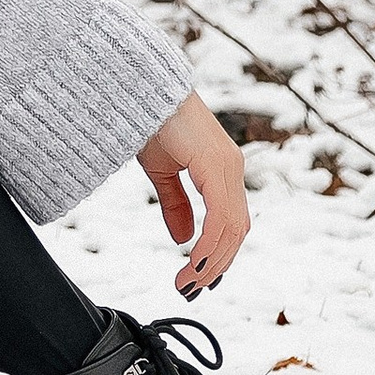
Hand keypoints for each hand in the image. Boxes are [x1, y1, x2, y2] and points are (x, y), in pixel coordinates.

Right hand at [136, 92, 248, 299]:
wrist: (139, 85)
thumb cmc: (149, 119)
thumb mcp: (161, 171)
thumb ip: (175, 203)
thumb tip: (184, 238)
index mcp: (220, 170)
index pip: (229, 223)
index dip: (218, 254)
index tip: (199, 278)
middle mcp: (231, 169)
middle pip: (235, 231)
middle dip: (216, 265)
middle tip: (192, 289)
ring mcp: (227, 166)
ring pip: (232, 227)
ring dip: (213, 260)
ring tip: (189, 282)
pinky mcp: (217, 164)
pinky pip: (221, 214)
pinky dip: (211, 242)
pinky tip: (196, 259)